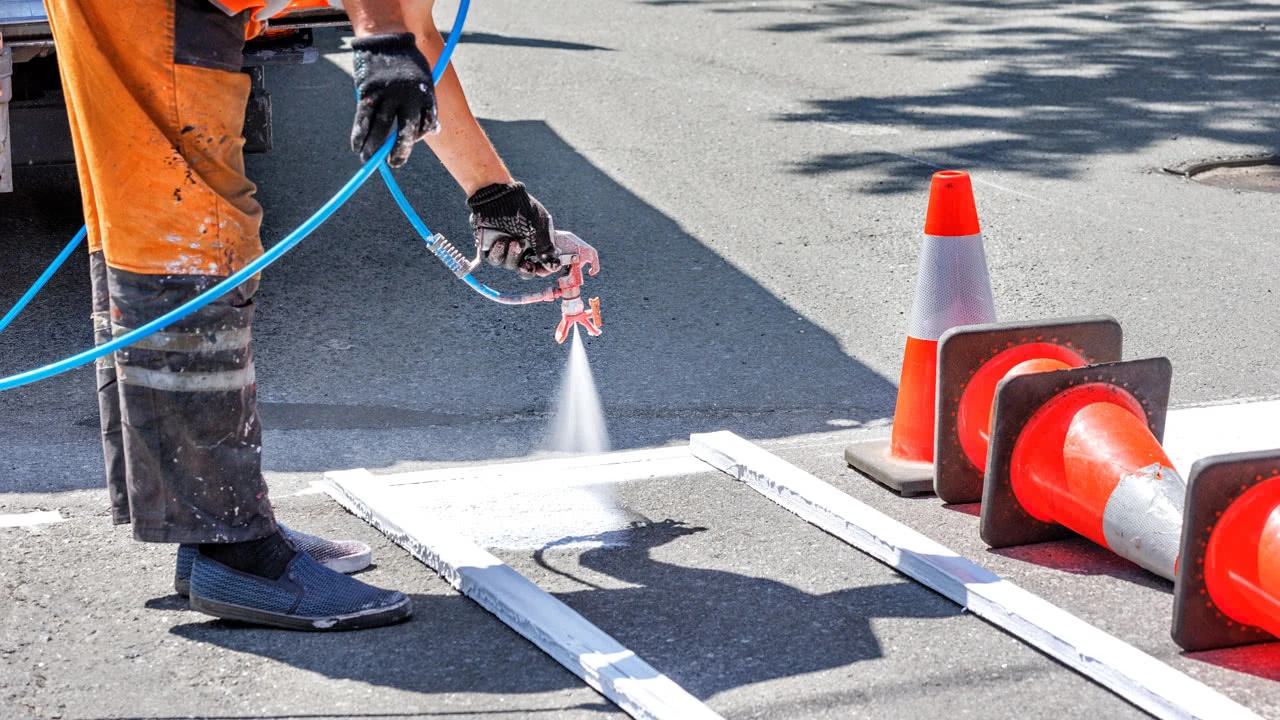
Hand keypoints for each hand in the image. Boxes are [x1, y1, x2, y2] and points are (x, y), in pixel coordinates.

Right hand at [350, 33, 437, 167]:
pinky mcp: (369, 92)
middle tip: (394, 163)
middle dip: (399, 151)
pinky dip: (359, 135)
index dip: (418, 137)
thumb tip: (432, 132)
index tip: (410, 142)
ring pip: (381, 128)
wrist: (387, 38)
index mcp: (426, 96)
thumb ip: (426, 105)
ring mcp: (388, 95)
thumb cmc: (408, 63)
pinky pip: (363, 118)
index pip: (426, 126)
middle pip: (405, 132)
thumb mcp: (425, 81)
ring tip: (368, 159)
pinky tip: (356, 146)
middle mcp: (409, 97)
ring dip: (373, 148)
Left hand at [467, 183, 562, 277]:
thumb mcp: (538, 229)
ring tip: (512, 240)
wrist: (497, 197)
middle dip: (526, 268)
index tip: (542, 271)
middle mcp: (523, 246)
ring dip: (512, 256)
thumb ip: (546, 250)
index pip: (542, 263)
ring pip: (509, 266)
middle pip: (525, 269)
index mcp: (537, 241)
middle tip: (527, 263)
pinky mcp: (491, 247)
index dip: (543, 269)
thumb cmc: (521, 209)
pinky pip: (494, 260)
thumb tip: (555, 266)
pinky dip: (498, 253)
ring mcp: (506, 247)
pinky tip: (500, 241)